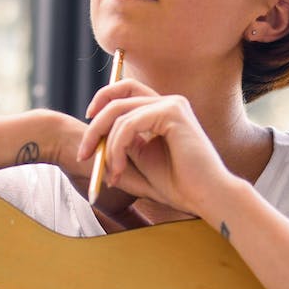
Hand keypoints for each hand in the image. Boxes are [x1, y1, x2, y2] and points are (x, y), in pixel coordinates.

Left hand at [75, 81, 234, 220]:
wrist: (206, 197)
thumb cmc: (178, 185)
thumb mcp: (141, 161)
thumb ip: (122, 145)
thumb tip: (94, 136)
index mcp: (164, 110)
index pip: (126, 91)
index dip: (103, 101)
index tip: (88, 126)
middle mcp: (169, 102)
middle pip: (119, 97)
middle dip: (95, 124)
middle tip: (82, 153)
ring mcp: (172, 104)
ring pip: (120, 113)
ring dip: (107, 146)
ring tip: (110, 174)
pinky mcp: (172, 113)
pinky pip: (129, 125)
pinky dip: (117, 148)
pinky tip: (119, 170)